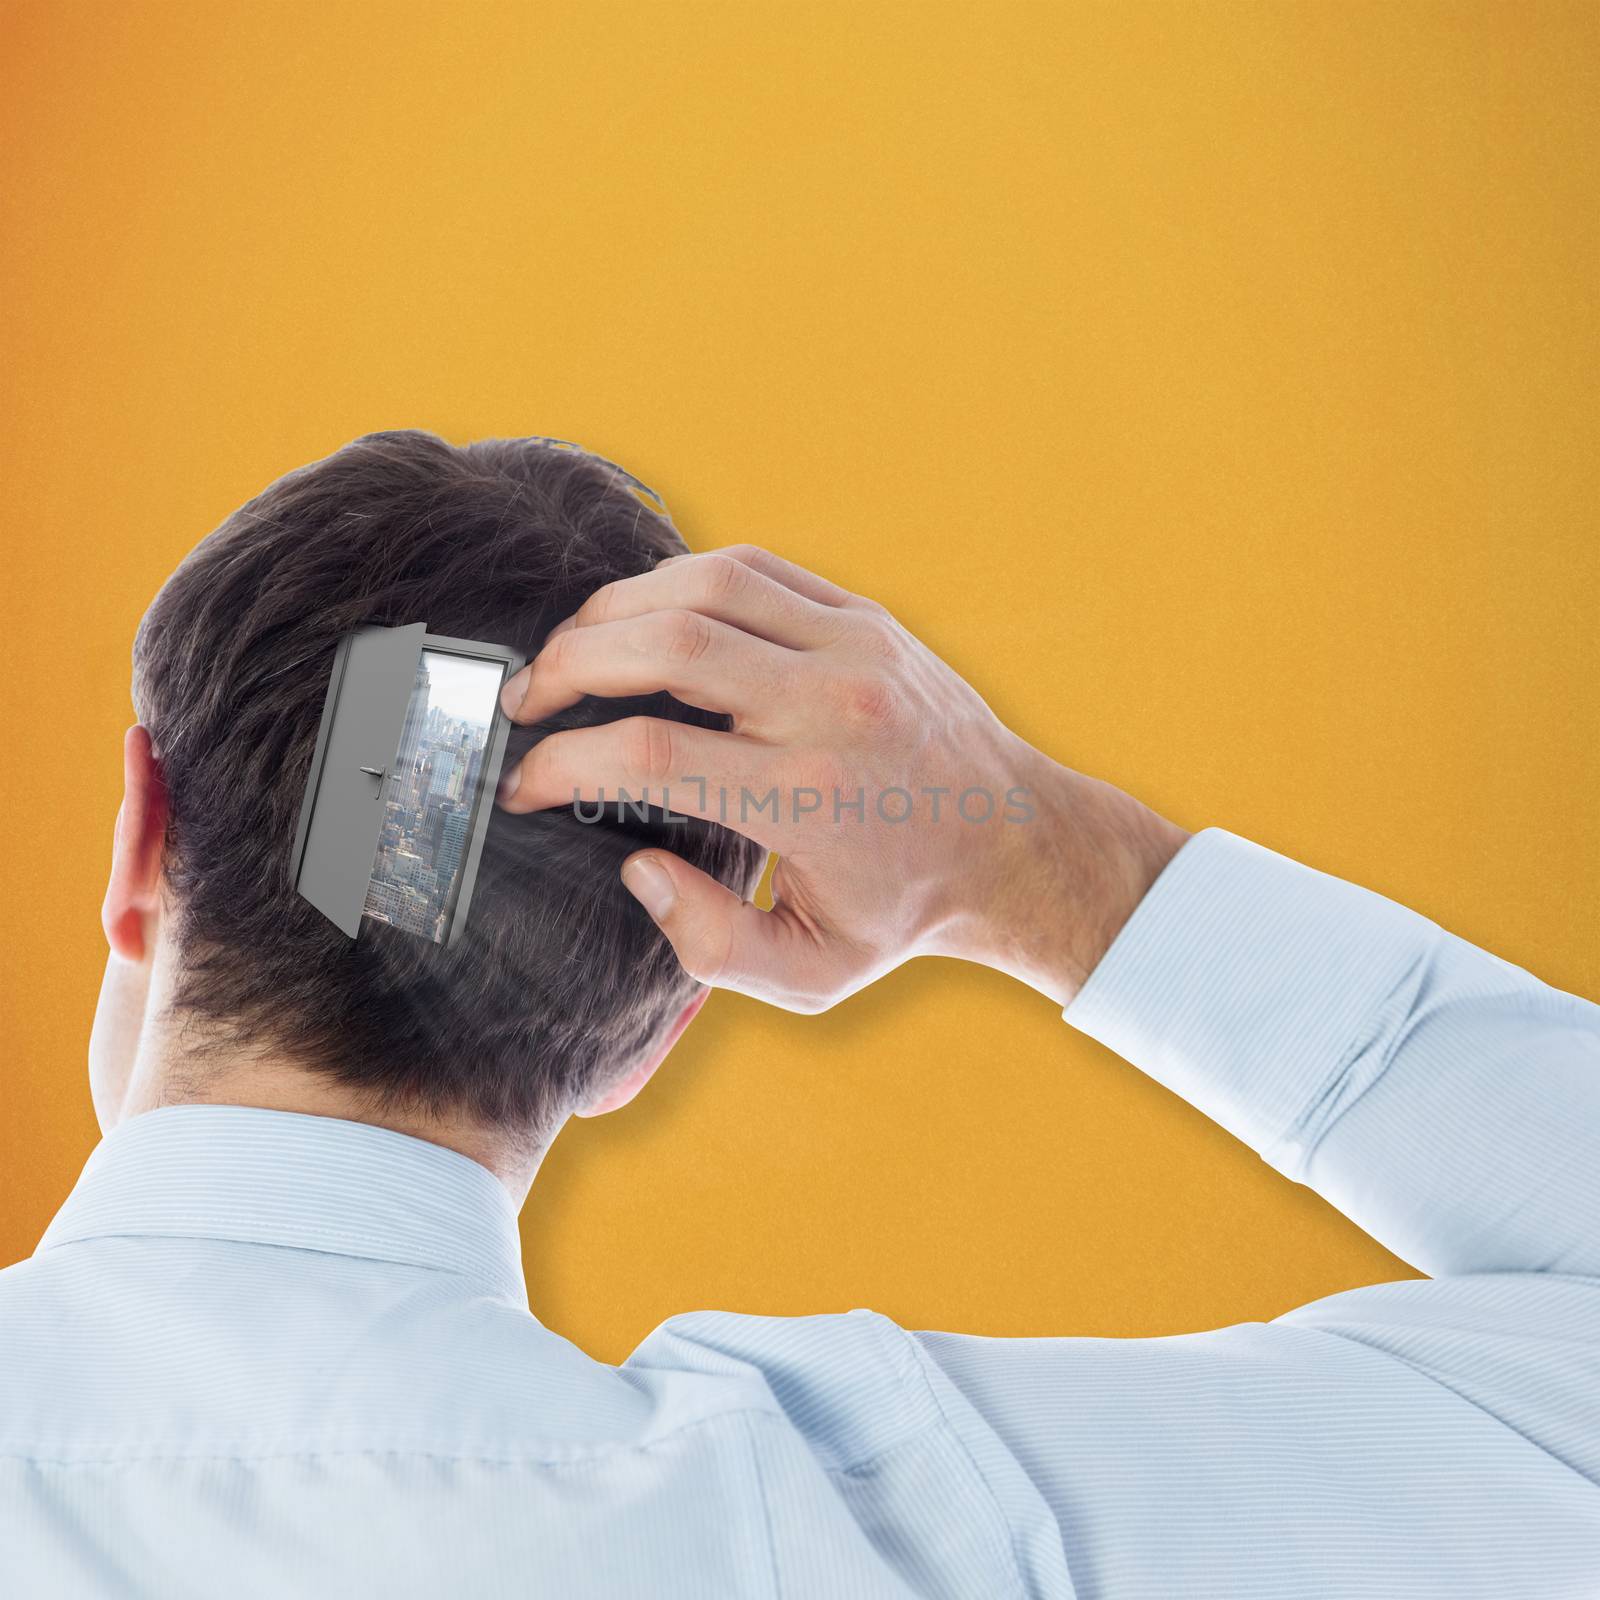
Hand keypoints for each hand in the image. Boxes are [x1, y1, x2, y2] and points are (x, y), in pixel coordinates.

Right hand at [496, 546, 1187, 1010]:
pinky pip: (753, 568)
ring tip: (572, 652)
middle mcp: (831, 707)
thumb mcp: (812, 974)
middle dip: (570, 664)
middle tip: (525, 698)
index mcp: (808, 798)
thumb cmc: (902, 911)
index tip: (525, 785)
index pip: (651, 753)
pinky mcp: (865, 616)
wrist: (1013, 842)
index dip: (564, 763)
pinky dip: (681, 581)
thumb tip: (637, 870)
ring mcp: (855, 646)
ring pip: (703, 586)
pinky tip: (644, 618)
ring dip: (615, 611)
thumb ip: (712, 946)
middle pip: (667, 645)